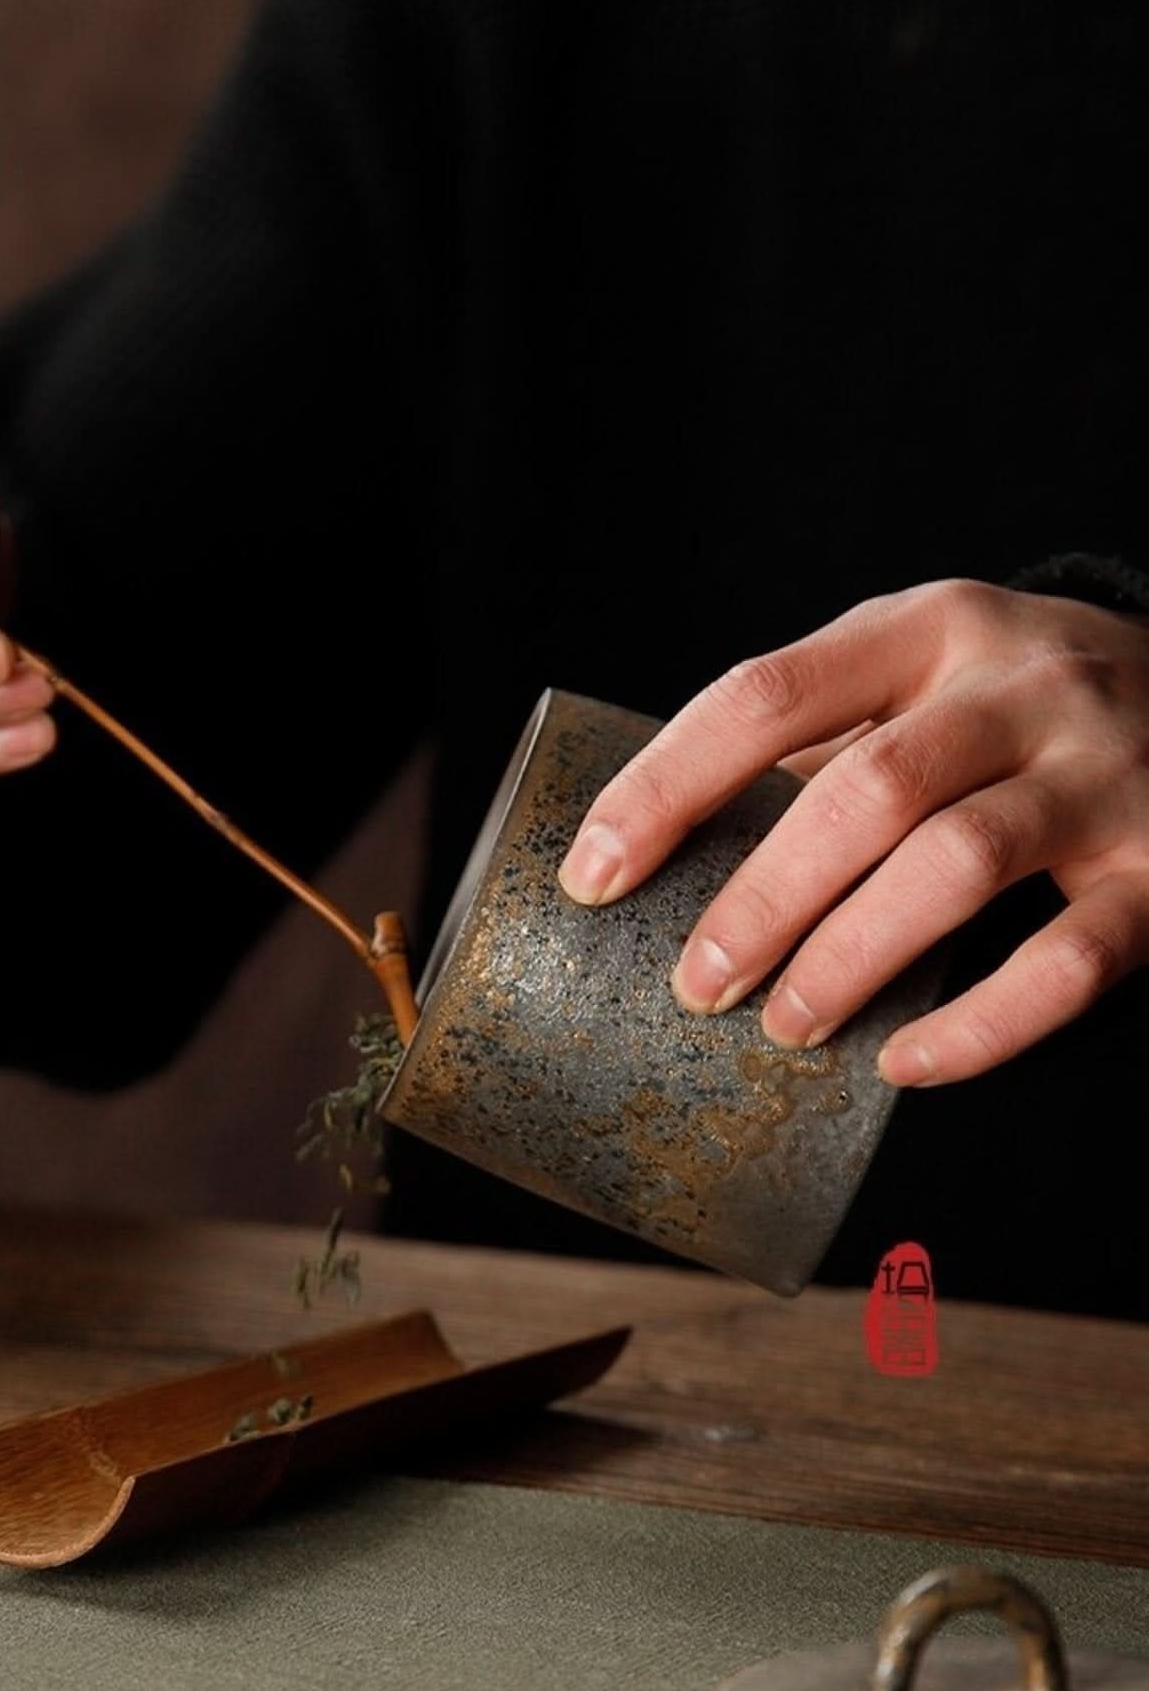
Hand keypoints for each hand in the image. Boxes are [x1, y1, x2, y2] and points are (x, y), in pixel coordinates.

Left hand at [557, 579, 1148, 1084]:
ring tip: (784, 1025)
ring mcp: (1102, 775)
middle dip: (762, 899)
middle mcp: (1020, 685)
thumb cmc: (1017, 710)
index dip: (666, 787)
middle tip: (699, 984)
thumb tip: (664, 853)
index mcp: (928, 628)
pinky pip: (1066, 962)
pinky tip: (904, 1062)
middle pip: (865, 790)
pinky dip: (977, 1025)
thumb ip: (822, 741)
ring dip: (849, 957)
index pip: (766, 694)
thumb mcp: (924, 679)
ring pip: (957, 865)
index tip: (592, 875)